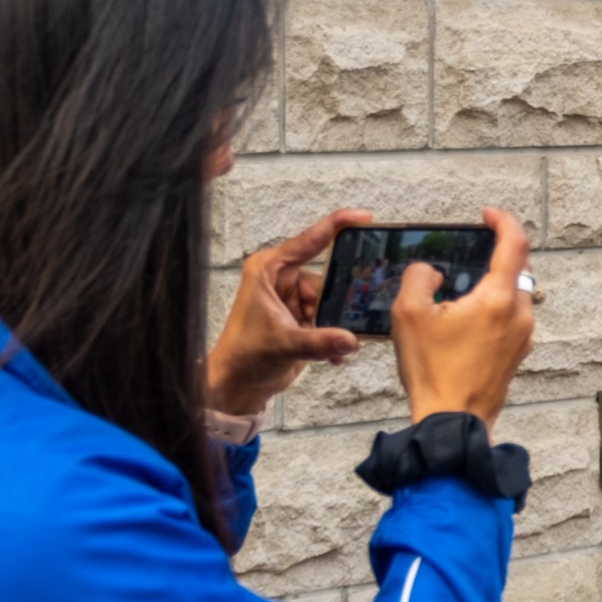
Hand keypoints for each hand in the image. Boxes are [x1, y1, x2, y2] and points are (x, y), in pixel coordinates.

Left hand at [205, 208, 370, 416]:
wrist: (238, 385)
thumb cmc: (243, 356)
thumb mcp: (283, 345)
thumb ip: (319, 341)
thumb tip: (350, 339)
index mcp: (269, 270)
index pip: (308, 240)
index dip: (337, 225)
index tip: (364, 217)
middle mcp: (282, 280)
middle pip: (327, 277)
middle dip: (339, 298)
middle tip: (353, 311)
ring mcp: (293, 298)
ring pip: (332, 301)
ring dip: (336, 322)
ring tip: (336, 342)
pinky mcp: (302, 316)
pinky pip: (330, 317)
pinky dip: (334, 334)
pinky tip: (334, 352)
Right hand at [391, 208, 535, 427]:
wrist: (452, 421)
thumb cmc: (433, 373)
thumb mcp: (409, 314)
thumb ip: (419, 277)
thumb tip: (431, 272)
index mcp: (499, 298)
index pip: (515, 242)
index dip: (503, 221)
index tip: (488, 215)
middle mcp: (519, 314)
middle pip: (517, 268)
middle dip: (495, 255)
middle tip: (469, 253)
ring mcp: (523, 336)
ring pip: (514, 294)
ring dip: (492, 285)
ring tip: (459, 293)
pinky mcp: (518, 354)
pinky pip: (510, 319)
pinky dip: (493, 309)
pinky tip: (465, 322)